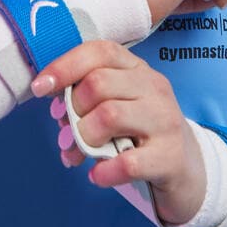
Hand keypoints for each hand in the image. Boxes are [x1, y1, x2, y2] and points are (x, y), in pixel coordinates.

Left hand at [33, 40, 205, 225]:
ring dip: (85, 138)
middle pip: (98, 83)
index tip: (39, 88)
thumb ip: (87, 100)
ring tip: (83, 152)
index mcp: (137, 69)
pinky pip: (128, 162)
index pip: (99, 51)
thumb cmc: (139, 133)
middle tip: (71, 129)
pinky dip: (104, 171)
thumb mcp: (117, 106)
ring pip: (109, 116)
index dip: (64, 66)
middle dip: (74, 109)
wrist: (187, 168)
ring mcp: (165, 120)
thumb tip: (56, 108)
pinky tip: (97, 175)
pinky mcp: (170, 156)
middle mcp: (154, 87)